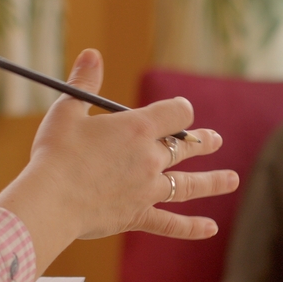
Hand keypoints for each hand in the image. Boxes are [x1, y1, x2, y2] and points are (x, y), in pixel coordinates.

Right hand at [0, 49, 239, 271]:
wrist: (49, 200)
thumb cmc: (54, 153)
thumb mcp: (67, 110)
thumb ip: (84, 82)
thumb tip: (92, 53)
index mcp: (137, 128)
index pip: (176, 113)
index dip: (181, 110)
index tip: (181, 111)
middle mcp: (149, 158)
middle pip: (184, 147)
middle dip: (202, 142)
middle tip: (216, 141)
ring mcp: (147, 189)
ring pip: (187, 184)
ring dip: (212, 182)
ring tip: (232, 179)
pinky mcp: (138, 215)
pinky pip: (170, 223)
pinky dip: (191, 227)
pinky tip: (211, 228)